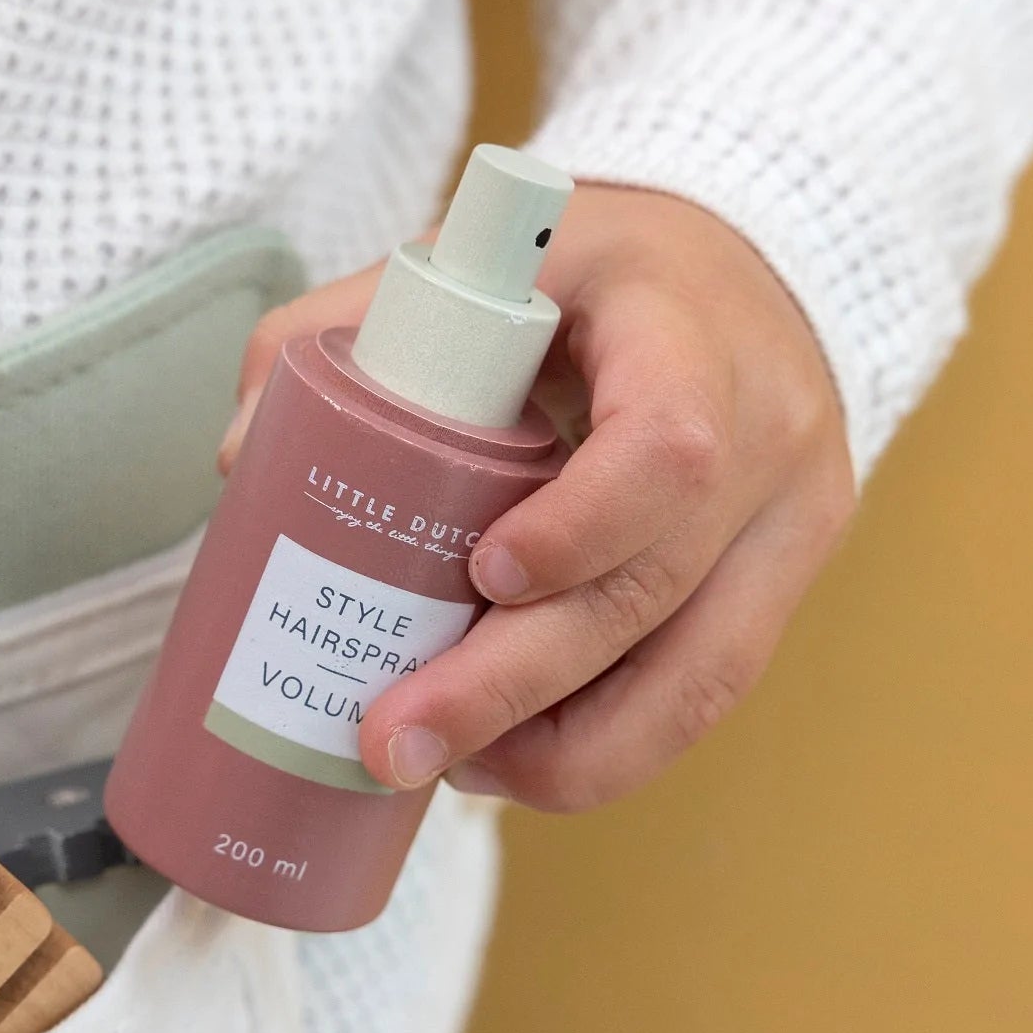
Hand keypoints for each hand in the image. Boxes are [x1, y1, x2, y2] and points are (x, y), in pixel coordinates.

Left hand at [222, 183, 854, 811]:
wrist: (737, 280)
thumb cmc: (587, 276)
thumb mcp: (481, 262)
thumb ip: (351, 328)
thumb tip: (244, 460)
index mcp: (689, 333)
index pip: (668, 445)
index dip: (579, 529)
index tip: (479, 576)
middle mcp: (768, 437)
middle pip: (656, 591)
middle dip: (514, 685)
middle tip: (392, 739)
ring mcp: (789, 524)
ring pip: (699, 680)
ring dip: (562, 752)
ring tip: (444, 770)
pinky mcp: (782, 586)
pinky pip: (702, 697)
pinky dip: (602, 749)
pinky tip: (509, 761)